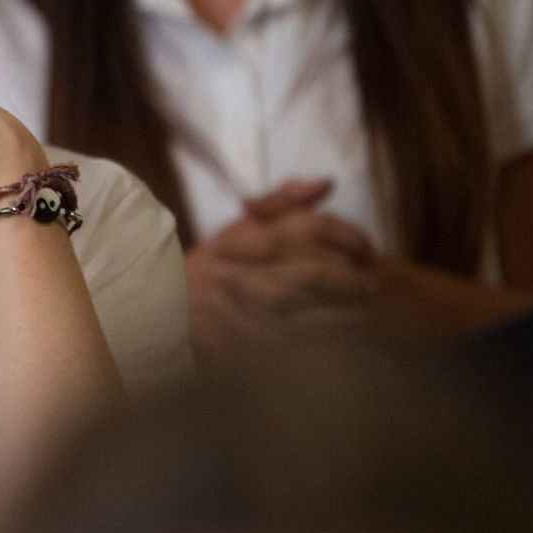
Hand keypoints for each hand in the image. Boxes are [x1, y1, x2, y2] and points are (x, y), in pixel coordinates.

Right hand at [185, 178, 379, 354]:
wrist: (159, 314)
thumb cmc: (207, 270)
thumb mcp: (236, 230)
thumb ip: (281, 205)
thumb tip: (327, 183)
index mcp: (240, 241)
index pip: (305, 228)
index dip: (345, 236)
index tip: (365, 248)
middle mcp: (242, 274)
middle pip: (312, 274)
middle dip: (350, 281)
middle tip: (373, 285)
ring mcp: (241, 314)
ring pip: (308, 315)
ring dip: (343, 318)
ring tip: (364, 317)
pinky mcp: (241, 349)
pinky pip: (291, 348)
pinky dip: (319, 346)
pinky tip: (339, 345)